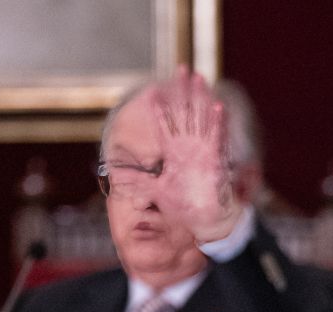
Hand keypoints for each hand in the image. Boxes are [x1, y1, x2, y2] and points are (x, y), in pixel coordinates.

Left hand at [151, 66, 244, 244]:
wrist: (205, 221)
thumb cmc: (183, 206)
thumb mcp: (155, 191)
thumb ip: (137, 182)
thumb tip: (114, 176)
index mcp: (174, 152)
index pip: (166, 124)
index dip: (160, 107)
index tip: (155, 88)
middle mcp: (189, 147)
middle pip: (185, 113)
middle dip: (183, 91)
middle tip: (182, 69)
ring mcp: (203, 152)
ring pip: (201, 119)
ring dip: (201, 99)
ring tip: (200, 79)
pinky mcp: (215, 161)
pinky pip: (218, 139)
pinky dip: (218, 124)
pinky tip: (218, 108)